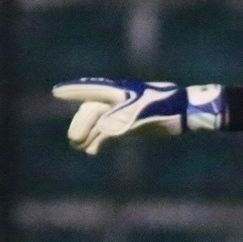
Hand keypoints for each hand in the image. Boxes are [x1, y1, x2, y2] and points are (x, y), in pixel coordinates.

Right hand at [51, 78, 223, 154]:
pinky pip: (108, 133)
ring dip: (88, 135)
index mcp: (119, 92)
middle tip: (74, 139)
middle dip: (81, 124)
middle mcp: (117, 101)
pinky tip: (92, 151)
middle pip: (91, 111)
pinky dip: (99, 141)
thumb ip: (124, 118)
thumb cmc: (166, 107)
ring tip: (79, 147)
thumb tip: (103, 129)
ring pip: (98, 123)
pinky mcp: (128, 126)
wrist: (185, 112)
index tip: (57, 92)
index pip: (92, 90)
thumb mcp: (145, 113)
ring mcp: (122, 113)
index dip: (74, 91)